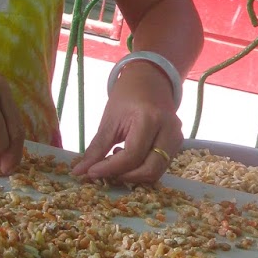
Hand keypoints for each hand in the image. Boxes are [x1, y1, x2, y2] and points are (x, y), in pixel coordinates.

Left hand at [70, 58, 181, 184]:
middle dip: (125, 177)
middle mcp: (169, 129)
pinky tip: (128, 157)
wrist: (150, 80)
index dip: (110, 169)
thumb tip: (79, 173)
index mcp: (149, 118)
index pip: (132, 155)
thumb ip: (96, 149)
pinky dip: (142, 169)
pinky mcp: (178, 143)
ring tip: (116, 160)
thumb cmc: (127, 96)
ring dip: (134, 174)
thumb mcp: (109, 120)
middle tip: (105, 172)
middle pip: (149, 169)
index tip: (90, 173)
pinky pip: (160, 166)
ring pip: (157, 171)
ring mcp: (177, 137)